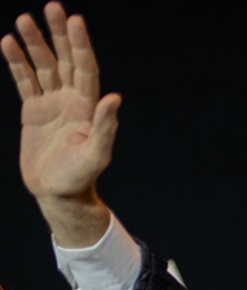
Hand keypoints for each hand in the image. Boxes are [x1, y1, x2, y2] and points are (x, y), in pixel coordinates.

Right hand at [3, 3, 116, 241]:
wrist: (59, 193)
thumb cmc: (80, 177)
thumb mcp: (95, 154)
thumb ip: (105, 127)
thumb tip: (114, 98)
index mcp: (88, 107)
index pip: (85, 68)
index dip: (80, 45)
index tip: (75, 20)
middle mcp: (72, 100)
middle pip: (66, 60)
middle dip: (60, 34)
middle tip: (53, 7)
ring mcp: (52, 104)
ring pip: (43, 66)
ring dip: (35, 43)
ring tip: (24, 19)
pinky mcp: (33, 112)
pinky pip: (24, 81)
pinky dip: (17, 62)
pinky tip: (8, 42)